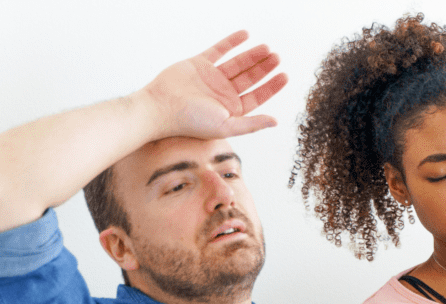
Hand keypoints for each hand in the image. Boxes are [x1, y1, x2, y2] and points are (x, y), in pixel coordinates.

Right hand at [141, 30, 287, 139]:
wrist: (161, 107)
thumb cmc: (191, 122)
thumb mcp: (226, 126)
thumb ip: (252, 124)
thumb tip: (275, 122)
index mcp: (231, 109)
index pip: (257, 95)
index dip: (272, 86)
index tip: (285, 75)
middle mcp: (223, 93)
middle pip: (250, 77)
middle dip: (264, 67)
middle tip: (277, 57)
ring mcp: (212, 78)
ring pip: (237, 63)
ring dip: (252, 55)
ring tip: (267, 48)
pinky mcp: (200, 64)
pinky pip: (219, 50)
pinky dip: (232, 42)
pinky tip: (245, 35)